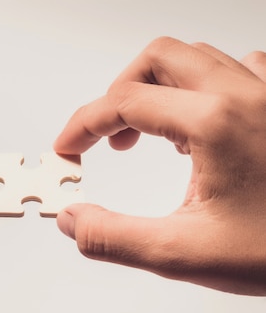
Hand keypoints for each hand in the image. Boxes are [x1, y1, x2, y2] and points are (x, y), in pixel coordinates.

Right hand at [54, 37, 265, 294]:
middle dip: (118, 93)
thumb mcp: (185, 254)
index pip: (123, 102)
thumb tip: (73, 220)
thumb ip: (115, 237)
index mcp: (216, 122)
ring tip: (150, 135)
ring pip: (196, 58)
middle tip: (106, 136)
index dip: (82, 124)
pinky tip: (200, 126)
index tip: (68, 149)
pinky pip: (238, 69)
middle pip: (158, 58)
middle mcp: (244, 94)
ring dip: (159, 88)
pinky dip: (202, 89)